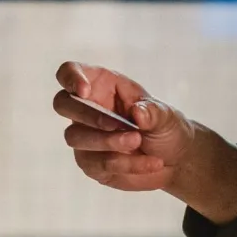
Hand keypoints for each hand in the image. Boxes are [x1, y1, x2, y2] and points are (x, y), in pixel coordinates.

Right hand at [53, 61, 193, 192]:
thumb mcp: (166, 115)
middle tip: (117, 125)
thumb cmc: (164, 127)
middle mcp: (86, 108)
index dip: (71, 78)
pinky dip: (124, 164)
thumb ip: (153, 112)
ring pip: (75, 137)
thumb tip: (137, 112)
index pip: (69, 72)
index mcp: (101, 85)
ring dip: (108, 141)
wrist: (173, 160)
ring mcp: (84, 136)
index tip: (84, 91)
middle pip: (62, 104)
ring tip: (138, 141)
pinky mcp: (89, 162)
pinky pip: (96, 163)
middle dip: (87, 115)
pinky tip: (148, 162)